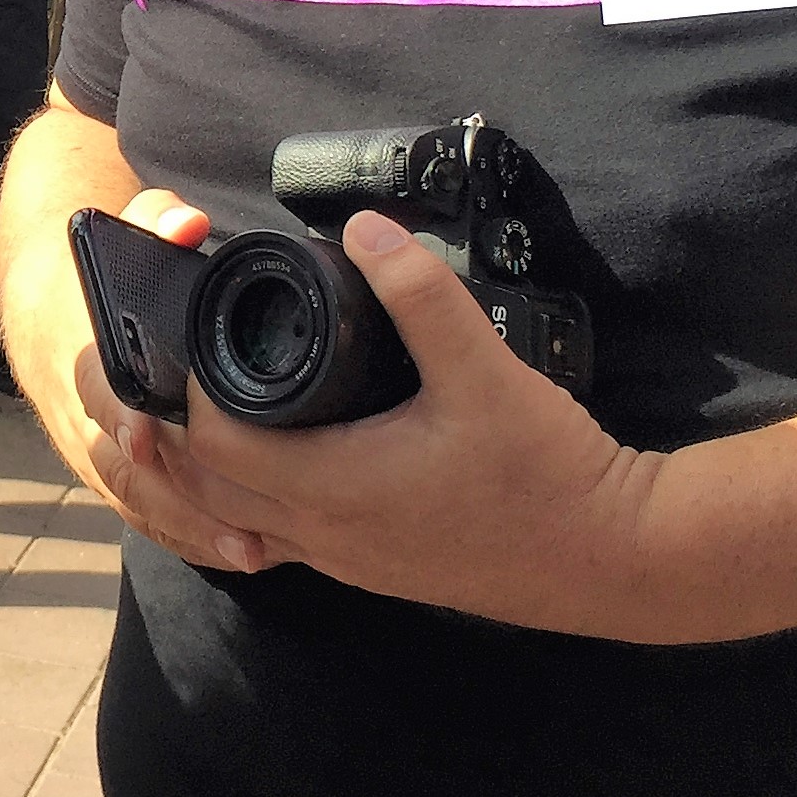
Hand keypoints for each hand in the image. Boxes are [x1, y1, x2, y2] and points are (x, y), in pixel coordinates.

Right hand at [7, 186, 252, 571]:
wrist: (46, 320)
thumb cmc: (101, 281)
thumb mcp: (125, 234)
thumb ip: (156, 220)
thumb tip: (186, 223)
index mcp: (85, 359)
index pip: (97, 393)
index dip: (119, 418)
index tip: (149, 440)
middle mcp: (86, 419)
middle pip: (126, 472)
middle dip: (182, 505)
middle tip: (244, 530)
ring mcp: (99, 456)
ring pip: (139, 505)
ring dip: (193, 532)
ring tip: (255, 552)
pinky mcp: (117, 480)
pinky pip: (147, 519)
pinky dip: (188, 539)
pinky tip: (240, 554)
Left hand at [125, 210, 656, 634]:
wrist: (615, 558)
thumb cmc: (549, 471)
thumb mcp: (485, 369)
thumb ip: (420, 295)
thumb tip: (364, 228)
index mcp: (336, 489)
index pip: (215, 447)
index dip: (192, 392)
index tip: (201, 336)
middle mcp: (327, 536)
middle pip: (208, 490)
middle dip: (181, 431)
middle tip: (187, 362)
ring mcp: (349, 562)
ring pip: (242, 521)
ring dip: (212, 470)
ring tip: (214, 400)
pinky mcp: (376, 568)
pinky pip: (284, 537)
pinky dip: (256, 500)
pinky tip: (276, 456)